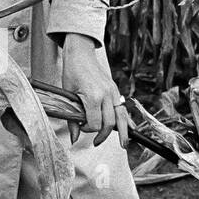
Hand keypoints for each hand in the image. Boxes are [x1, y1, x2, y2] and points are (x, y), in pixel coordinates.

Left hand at [61, 34, 128, 148]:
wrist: (80, 54)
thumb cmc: (72, 72)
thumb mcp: (68, 95)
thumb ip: (72, 119)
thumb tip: (74, 139)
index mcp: (93, 96)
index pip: (95, 123)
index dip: (87, 129)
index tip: (80, 126)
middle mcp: (106, 95)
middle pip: (110, 123)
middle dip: (103, 135)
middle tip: (96, 143)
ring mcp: (113, 91)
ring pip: (122, 117)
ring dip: (123, 132)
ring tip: (124, 144)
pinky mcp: (115, 90)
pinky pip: (123, 108)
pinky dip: (126, 120)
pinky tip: (130, 129)